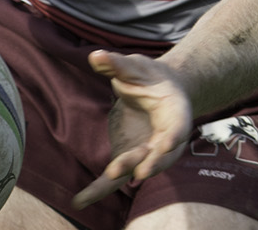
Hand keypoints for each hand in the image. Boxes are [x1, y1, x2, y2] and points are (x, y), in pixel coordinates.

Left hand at [70, 50, 193, 208]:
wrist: (157, 91)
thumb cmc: (149, 77)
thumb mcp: (136, 66)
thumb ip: (117, 64)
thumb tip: (95, 56)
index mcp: (175, 112)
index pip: (178, 127)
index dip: (175, 136)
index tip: (169, 143)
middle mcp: (166, 138)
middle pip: (159, 154)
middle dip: (147, 162)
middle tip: (133, 170)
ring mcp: (148, 151)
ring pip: (138, 168)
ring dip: (123, 174)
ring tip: (103, 181)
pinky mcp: (130, 158)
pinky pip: (116, 177)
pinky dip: (99, 190)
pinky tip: (79, 200)